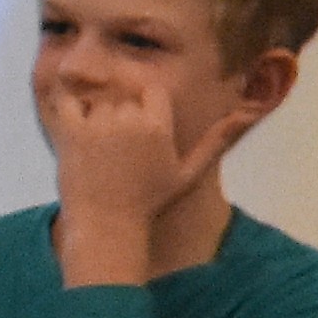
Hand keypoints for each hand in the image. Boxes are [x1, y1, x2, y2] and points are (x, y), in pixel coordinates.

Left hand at [39, 63, 219, 287]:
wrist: (107, 225)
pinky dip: (71, 109)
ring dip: (97, 117)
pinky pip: (68, 102)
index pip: (153, 92)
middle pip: (125, 97)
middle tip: (119, 148)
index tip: (143, 133)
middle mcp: (130, 120)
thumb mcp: (189, 172)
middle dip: (122, 115)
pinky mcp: (71, 132)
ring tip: (99, 147)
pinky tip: (77, 130)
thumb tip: (248, 115)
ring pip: (99, 100)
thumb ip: (217, 141)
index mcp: (158, 126)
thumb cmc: (150, 202)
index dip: (148, 109)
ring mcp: (98, 125)